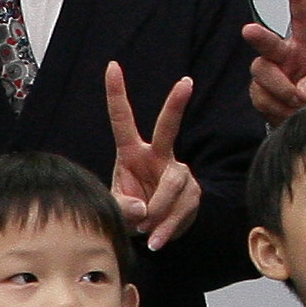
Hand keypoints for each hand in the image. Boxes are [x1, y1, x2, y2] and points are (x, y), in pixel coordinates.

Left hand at [101, 63, 201, 249]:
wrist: (151, 232)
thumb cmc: (129, 211)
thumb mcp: (115, 209)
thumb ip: (122, 208)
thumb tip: (142, 209)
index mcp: (131, 153)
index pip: (122, 120)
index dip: (116, 94)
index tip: (112, 66)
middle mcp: (157, 155)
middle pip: (167, 129)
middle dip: (176, 105)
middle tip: (186, 83)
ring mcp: (178, 171)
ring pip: (173, 185)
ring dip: (158, 213)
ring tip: (145, 232)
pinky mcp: (192, 191)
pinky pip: (182, 208)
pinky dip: (168, 227)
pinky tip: (157, 240)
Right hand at [241, 0, 305, 120]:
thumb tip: (303, 91)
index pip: (303, 18)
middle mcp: (284, 55)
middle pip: (267, 43)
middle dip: (258, 36)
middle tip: (249, 30)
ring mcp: (269, 74)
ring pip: (262, 74)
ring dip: (282, 91)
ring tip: (298, 103)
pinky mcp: (260, 93)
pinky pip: (261, 98)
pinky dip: (277, 109)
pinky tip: (289, 112)